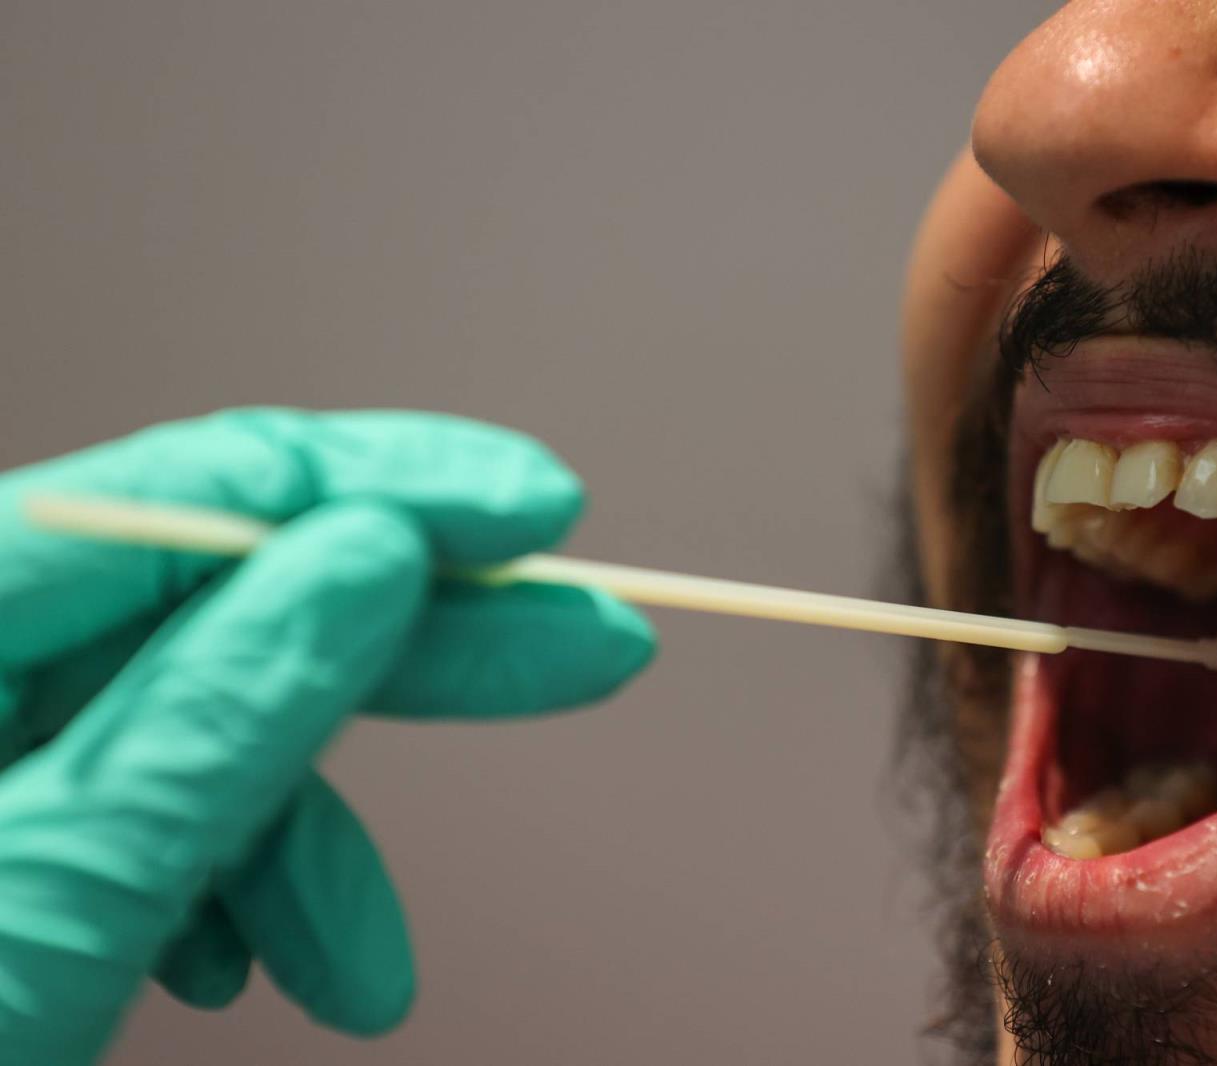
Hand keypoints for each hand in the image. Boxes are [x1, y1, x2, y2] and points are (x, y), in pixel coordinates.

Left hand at [0, 409, 655, 1064]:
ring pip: (209, 723)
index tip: (541, 512)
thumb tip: (368, 558)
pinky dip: (237, 884)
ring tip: (363, 971)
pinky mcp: (14, 824)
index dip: (390, 483)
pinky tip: (241, 965)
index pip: (195, 488)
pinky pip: (165, 806)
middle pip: (230, 590)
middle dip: (416, 638)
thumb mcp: (38, 915)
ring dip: (312, 840)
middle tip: (583, 645)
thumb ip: (209, 722)